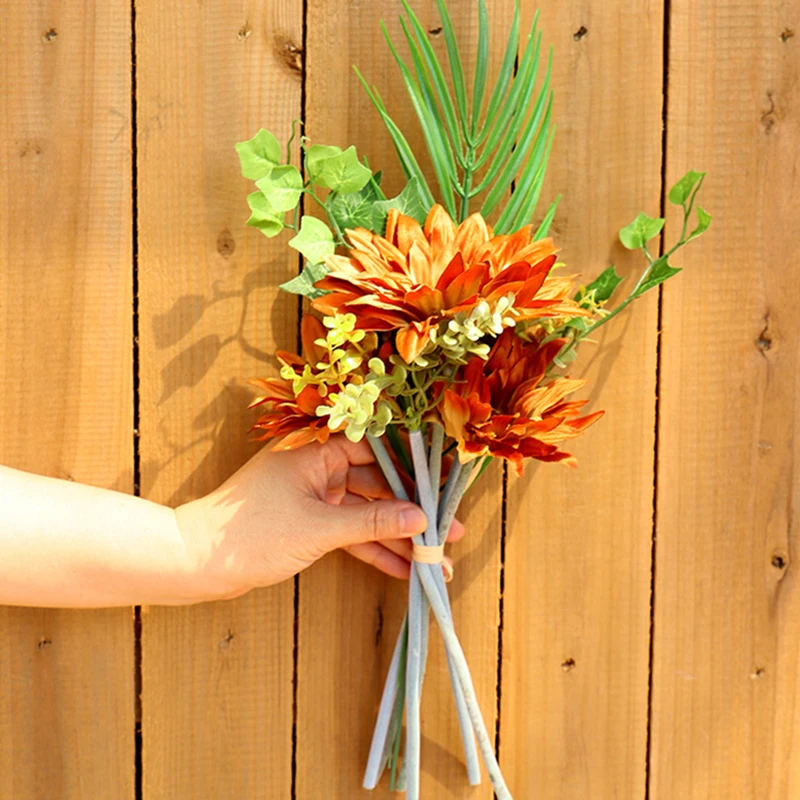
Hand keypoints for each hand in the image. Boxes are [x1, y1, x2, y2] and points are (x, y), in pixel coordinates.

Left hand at [176, 435, 464, 600]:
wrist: (197, 562)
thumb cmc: (251, 534)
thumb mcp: (319, 528)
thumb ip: (372, 522)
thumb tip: (421, 518)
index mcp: (317, 451)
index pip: (378, 452)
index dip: (415, 469)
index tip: (448, 484)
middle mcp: (319, 468)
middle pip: (378, 486)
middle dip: (413, 513)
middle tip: (451, 532)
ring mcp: (315, 497)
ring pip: (367, 514)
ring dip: (398, 538)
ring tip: (435, 562)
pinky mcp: (309, 523)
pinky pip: (350, 533)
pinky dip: (373, 551)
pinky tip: (403, 570)